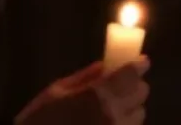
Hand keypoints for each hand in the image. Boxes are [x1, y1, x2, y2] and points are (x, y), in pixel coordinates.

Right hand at [16, 58, 150, 123]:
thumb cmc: (39, 122)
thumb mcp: (55, 92)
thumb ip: (84, 77)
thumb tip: (106, 65)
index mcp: (97, 96)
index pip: (132, 73)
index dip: (138, 64)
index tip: (140, 62)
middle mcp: (113, 115)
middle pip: (141, 93)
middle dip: (134, 86)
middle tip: (122, 86)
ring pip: (139, 116)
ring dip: (131, 108)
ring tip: (113, 109)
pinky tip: (107, 124)